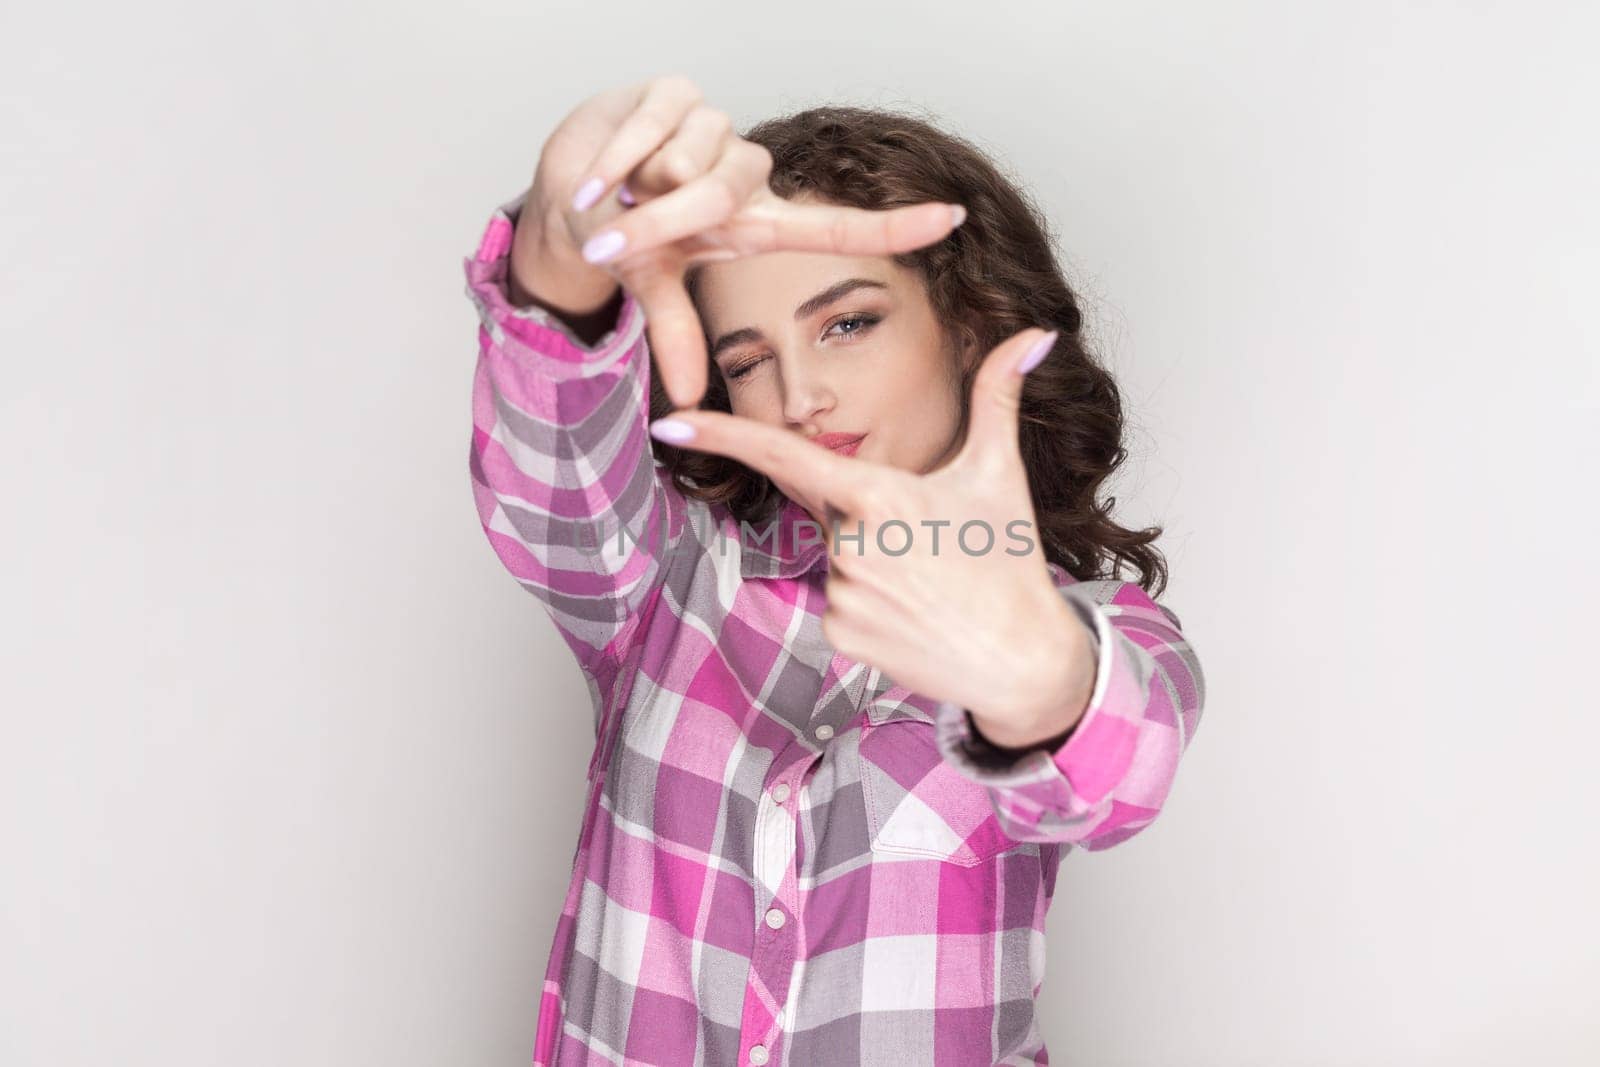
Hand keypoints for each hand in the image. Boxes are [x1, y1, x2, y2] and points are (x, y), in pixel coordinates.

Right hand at [523, 74, 965, 407]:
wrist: (569, 184)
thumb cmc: (624, 233)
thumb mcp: (651, 286)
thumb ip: (675, 331)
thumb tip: (685, 400)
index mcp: (754, 225)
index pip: (835, 228)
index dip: (894, 227)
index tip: (954, 219)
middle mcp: (748, 174)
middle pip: (716, 197)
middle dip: (653, 223)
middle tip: (613, 243)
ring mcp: (717, 128)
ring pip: (682, 163)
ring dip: (632, 185)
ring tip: (620, 190)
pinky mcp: (677, 92)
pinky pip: (648, 128)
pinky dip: (612, 157)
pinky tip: (600, 170)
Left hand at [647, 327, 1097, 747]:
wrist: (1021, 661)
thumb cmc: (1009, 562)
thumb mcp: (999, 474)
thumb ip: (999, 396)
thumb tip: (1034, 334)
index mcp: (879, 496)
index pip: (785, 456)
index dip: (721, 436)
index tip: (669, 422)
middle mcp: (850, 546)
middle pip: (828, 511)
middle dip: (866, 517)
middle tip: (927, 547)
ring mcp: (841, 594)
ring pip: (835, 558)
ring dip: (872, 562)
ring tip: (928, 584)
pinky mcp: (840, 634)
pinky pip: (836, 602)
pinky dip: (869, 603)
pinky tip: (913, 615)